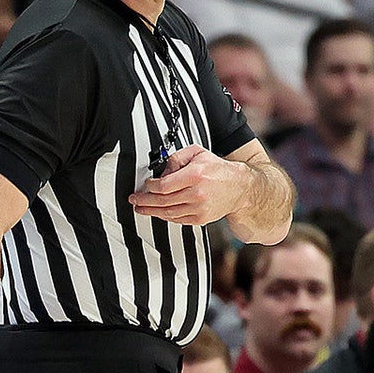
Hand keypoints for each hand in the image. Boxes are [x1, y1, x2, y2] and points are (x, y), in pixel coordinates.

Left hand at [129, 144, 249, 224]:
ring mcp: (199, 208)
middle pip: (162, 201)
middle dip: (144, 201)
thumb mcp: (197, 153)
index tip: (144, 185)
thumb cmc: (218, 170)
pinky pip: (177, 220)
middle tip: (134, 200)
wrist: (239, 188)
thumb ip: (176, 158)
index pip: (163, 185)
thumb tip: (161, 171)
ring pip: (168, 213)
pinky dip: (165, 216)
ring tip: (140, 208)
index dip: (149, 187)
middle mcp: (197, 193)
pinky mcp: (201, 219)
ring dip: (151, 211)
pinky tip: (157, 213)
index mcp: (195, 175)